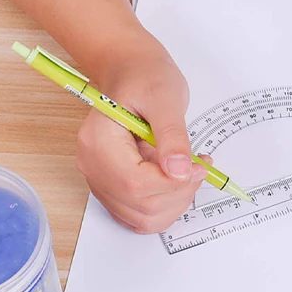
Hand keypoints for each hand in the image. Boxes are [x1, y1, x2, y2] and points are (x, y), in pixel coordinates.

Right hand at [76, 35, 207, 233]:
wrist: (132, 72)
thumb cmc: (145, 78)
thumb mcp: (165, 98)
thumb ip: (172, 136)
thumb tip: (178, 171)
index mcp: (98, 142)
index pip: (135, 184)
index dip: (173, 184)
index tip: (198, 166)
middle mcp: (93, 166)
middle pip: (140, 206)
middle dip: (179, 193)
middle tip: (198, 166)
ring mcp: (102, 181)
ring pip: (143, 218)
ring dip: (176, 203)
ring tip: (188, 171)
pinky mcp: (115, 189)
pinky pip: (142, 216)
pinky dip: (167, 206)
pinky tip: (177, 181)